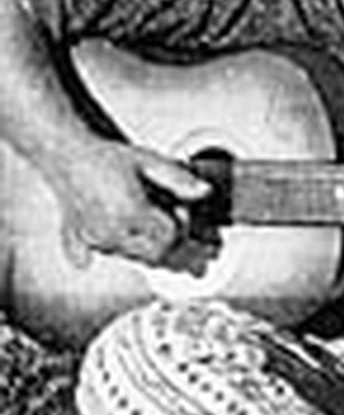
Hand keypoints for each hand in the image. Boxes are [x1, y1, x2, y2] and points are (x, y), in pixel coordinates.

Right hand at [54, 138, 209, 268]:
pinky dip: (126, 253)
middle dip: (176, 247)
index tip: (183, 212)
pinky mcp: (83, 243)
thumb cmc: (105, 157)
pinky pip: (109, 256)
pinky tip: (133, 246)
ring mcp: (96, 241)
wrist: (68, 155)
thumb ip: (179, 179)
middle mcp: (111, 233)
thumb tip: (204, 192)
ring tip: (170, 240)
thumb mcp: (149, 161)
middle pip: (156, 255)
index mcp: (130, 213)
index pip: (170, 236)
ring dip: (155, 251)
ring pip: (136, 258)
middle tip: (188, 235)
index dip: (183, 225)